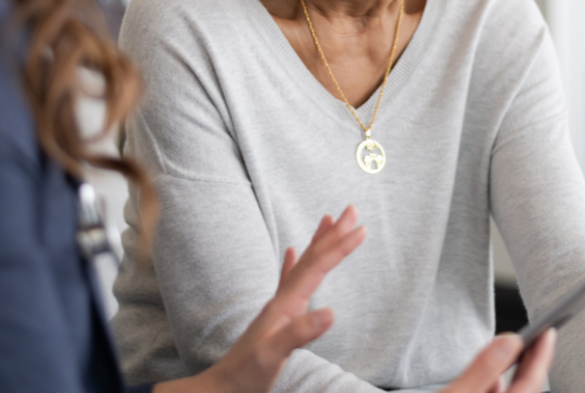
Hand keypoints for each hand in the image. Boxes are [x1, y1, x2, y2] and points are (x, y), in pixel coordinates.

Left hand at [155, 205, 365, 392]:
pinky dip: (294, 262)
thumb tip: (331, 311)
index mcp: (285, 304)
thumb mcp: (273, 355)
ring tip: (329, 220)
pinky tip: (291, 252)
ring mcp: (278, 305)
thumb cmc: (247, 373)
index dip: (339, 247)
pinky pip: (288, 279)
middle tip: (351, 210)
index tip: (361, 228)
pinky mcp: (276, 315)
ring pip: (303, 264)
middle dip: (333, 234)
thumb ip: (299, 332)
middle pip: (311, 257)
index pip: (317, 267)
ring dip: (318, 242)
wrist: (223, 386)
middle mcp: (282, 298)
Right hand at [443, 330, 556, 392]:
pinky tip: (496, 381)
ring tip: (520, 354)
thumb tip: (509, 342)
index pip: (531, 386)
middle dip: (533, 366)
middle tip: (540, 338)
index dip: (541, 357)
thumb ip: (483, 368)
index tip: (547, 332)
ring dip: (516, 378)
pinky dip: (499, 390)